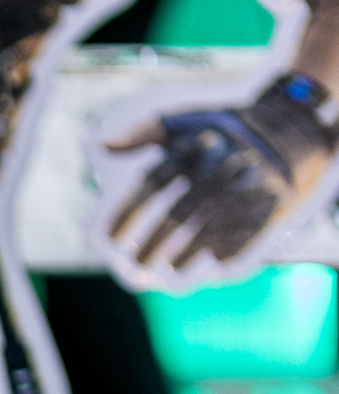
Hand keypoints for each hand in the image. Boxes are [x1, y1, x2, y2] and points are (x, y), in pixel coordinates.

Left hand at [104, 71, 338, 271]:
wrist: (288, 131)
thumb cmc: (222, 133)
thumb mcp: (186, 122)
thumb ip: (144, 133)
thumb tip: (104, 146)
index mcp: (195, 143)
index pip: (154, 181)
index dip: (128, 212)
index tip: (109, 240)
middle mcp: (222, 161)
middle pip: (179, 210)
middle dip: (153, 242)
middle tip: (135, 266)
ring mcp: (249, 181)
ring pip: (211, 225)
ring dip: (186, 252)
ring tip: (169, 270)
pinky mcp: (274, 199)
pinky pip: (247, 231)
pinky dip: (229, 248)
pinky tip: (212, 262)